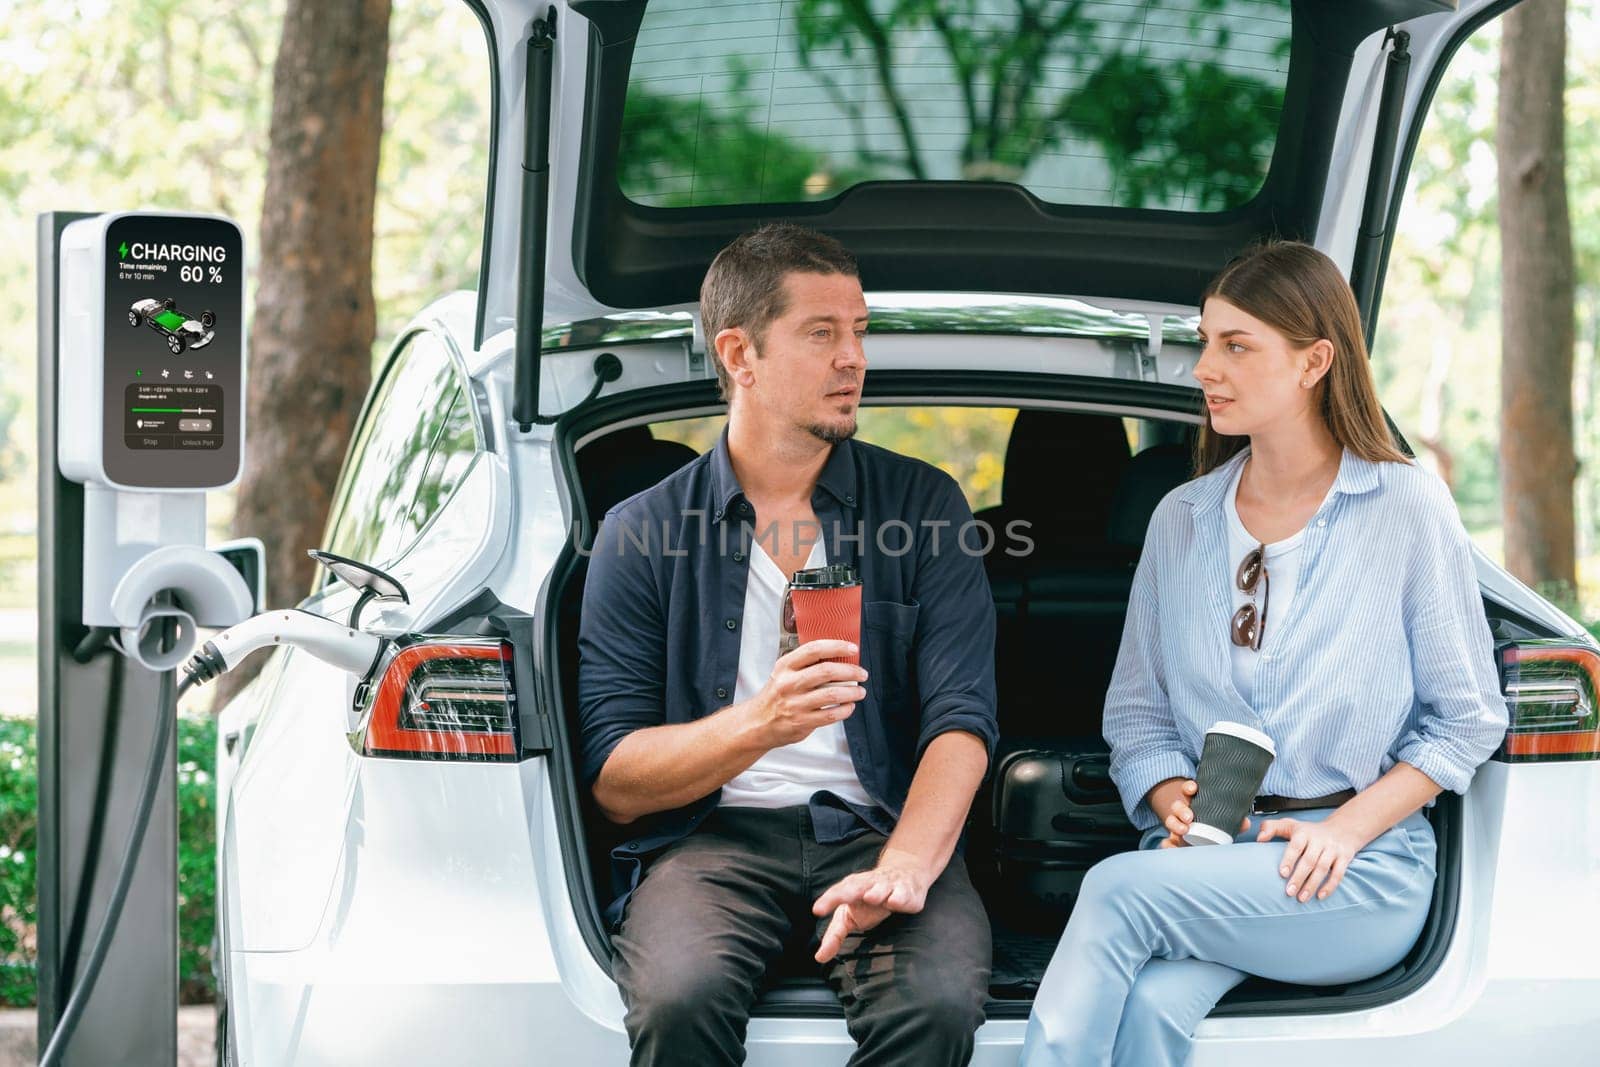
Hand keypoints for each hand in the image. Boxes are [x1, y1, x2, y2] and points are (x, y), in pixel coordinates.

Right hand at [744, 640, 867, 748]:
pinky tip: (849, 706)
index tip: (853, 649)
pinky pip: (830, 715)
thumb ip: (806, 664)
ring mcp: (795, 704)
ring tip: (860, 691)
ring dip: (852, 692)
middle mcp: (789, 683)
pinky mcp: (801, 722)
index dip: (837, 647)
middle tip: (862, 673)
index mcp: (785, 666)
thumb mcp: (784, 673)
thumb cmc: (776, 695)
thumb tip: (840, 656)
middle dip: (850, 671)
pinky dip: (845, 710)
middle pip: (826, 671)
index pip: (814, 649)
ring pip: (832, 694)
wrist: (758, 723)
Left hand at [810, 853, 931, 963]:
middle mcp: (868, 884)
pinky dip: (899, 897)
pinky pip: (903, 894)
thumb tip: (820, 957)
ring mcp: (888, 886)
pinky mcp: (906, 892)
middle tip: (840, 898)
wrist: (904, 874)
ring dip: (876, 892)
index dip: (828, 901)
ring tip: (870, 897)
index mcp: (851, 888)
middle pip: (855, 887)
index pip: (837, 893)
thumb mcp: (850, 916)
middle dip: (847, 892)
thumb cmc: (870, 899)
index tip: (817, 911)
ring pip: (881, 888)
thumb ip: (834, 935)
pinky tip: (895, 902)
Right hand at [1148, 778, 1249, 847]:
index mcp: (1194, 803)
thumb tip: (1245, 823)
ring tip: (1183, 830)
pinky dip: (1166, 844)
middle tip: (1190, 817)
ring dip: (1174, 824)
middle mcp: (1183, 813)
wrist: (1202, 844)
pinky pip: (1166, 842)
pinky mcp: (1173, 841)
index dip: (1189, 788)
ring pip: (1170, 821)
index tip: (1193, 789)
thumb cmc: (1213, 828)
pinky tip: (1169, 846)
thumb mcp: (1225, 822)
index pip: (1188, 791)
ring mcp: (1177, 827)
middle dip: (1181, 810)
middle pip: (1177, 806)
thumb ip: (1235, 822)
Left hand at [1255, 817, 1369, 901]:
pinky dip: (1330, 886)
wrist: (1343, 829)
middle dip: (1299, 878)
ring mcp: (1333, 849)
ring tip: (1301, 898)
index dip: (1289, 859)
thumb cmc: (1310, 831)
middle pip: (1309, 860)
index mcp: (1304, 832)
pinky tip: (1320, 896)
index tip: (1282, 873)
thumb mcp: (1290, 825)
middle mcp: (1320, 840)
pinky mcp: (1345, 858)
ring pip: (1323, 869)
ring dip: (1312, 885)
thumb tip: (1259, 838)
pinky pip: (1338, 874)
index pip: (1296, 846)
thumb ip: (1271, 828)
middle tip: (1289, 892)